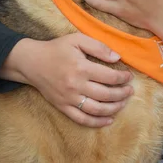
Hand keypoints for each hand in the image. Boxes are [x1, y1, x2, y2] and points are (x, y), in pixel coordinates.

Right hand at [2, 34, 133, 126]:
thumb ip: (98, 47)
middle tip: (130, 91)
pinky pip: (81, 119)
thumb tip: (117, 58)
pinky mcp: (63, 107)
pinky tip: (109, 120)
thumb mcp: (77, 40)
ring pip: (96, 109)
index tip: (129, 77)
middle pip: (106, 95)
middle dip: (122, 94)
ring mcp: (69, 99)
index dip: (123, 78)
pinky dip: (97, 122)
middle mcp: (76, 85)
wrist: (32, 62)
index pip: (109, 77)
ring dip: (114, 109)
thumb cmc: (57, 49)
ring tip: (123, 103)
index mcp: (81, 68)